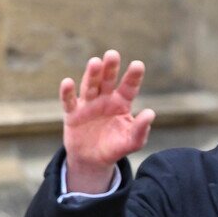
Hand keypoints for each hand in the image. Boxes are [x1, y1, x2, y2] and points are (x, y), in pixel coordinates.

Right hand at [60, 50, 154, 192]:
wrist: (92, 161)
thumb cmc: (114, 148)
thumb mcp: (131, 142)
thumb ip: (141, 129)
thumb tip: (150, 113)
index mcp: (121, 102)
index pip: (128, 86)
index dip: (133, 76)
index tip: (138, 65)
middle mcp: (105, 98)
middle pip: (108, 80)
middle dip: (110, 67)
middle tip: (112, 55)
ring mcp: (88, 104)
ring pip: (90, 85)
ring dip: (92, 74)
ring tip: (95, 62)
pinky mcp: (72, 113)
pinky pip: (69, 101)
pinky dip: (67, 92)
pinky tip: (67, 83)